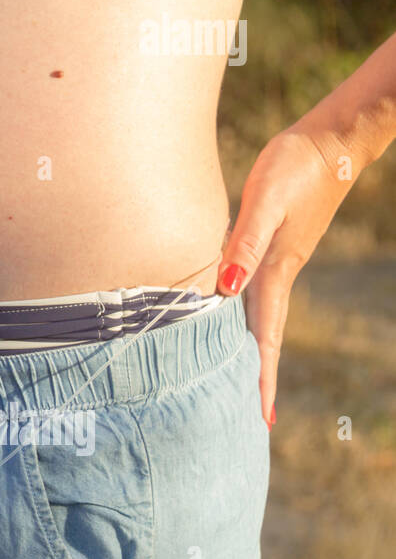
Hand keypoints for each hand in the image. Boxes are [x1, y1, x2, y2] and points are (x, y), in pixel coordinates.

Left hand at [216, 124, 358, 428]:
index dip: (260, 376)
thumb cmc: (294, 165)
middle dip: (258, 376)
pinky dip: (247, 314)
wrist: (330, 138)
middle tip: (253, 419)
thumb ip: (244, 243)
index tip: (261, 419)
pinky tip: (236, 315)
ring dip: (252, 348)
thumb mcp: (264, 202)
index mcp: (275, 270)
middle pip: (263, 335)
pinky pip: (257, 290)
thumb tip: (226, 288)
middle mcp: (277, 271)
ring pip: (259, 314)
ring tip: (243, 379)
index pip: (263, 335)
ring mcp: (279, 258)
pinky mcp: (276, 243)